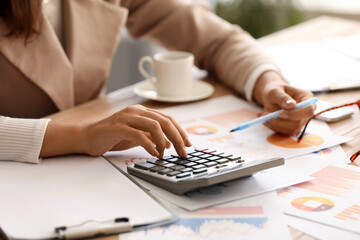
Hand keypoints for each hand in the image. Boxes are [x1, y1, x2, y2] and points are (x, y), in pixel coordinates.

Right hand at [41, 105, 191, 157]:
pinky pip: (139, 134)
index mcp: (142, 112)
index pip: (167, 119)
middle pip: (164, 121)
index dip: (180, 132)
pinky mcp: (117, 127)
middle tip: (183, 152)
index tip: (188, 144)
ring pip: (154, 125)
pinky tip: (153, 153)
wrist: (87, 137)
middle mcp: (136, 112)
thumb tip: (169, 143)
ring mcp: (126, 117)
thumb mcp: (136, 137)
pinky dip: (150, 145)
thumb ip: (152, 137)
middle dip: (177, 137)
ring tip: (164, 154)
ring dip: (164, 141)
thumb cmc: (112, 137)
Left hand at [252, 71, 314, 134]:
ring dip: (274, 125)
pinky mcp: (292, 127)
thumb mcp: (275, 90)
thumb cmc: (275, 90)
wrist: (272, 96)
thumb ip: (282, 97)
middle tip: (266, 115)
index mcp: (307, 98)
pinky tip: (264, 120)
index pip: (308, 110)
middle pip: (298, 123)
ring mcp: (300, 121)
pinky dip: (272, 127)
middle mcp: (306, 111)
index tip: (280, 113)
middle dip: (280, 122)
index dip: (295, 114)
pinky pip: (283, 132)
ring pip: (290, 130)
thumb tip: (291, 105)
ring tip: (263, 115)